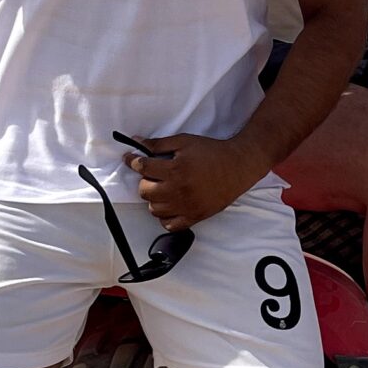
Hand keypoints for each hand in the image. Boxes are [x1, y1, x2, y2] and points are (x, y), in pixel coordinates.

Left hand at [122, 132, 258, 230]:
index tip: (130, 158)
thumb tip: (136, 143)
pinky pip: (169, 225)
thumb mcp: (184, 142)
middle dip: (145, 180)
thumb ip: (159, 144)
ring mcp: (186, 207)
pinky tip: (170, 205)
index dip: (133, 161)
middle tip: (154, 174)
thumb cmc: (212, 152)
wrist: (238, 166)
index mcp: (175, 170)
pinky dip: (165, 217)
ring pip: (154, 209)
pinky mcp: (195, 217)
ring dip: (154, 198)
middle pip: (144, 191)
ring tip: (163, 188)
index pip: (143, 168)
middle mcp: (179, 191)